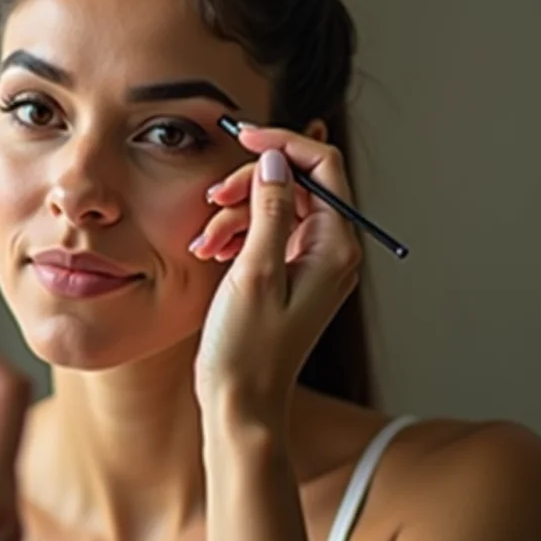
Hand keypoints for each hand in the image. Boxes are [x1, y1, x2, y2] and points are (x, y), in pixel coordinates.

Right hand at [194, 126, 361, 412]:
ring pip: (272, 207)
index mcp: (334, 247)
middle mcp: (330, 251)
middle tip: (211, 204)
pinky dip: (235, 234)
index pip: (322, 166)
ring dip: (233, 214)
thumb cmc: (248, 349)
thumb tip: (277, 159)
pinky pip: (263, 234)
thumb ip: (269, 209)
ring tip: (206, 243)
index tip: (242, 137)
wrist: (240, 403)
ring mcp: (309, 263)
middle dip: (248, 187)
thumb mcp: (255, 271)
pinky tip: (211, 252)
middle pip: (294, 184)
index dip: (282, 144)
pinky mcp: (286, 275)